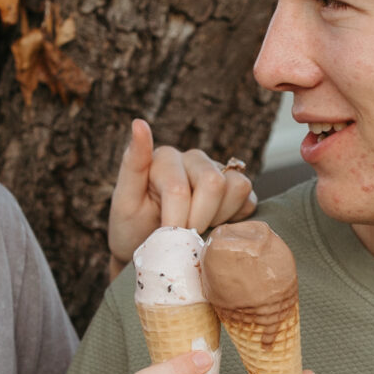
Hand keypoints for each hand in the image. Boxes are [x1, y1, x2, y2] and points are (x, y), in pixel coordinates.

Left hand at [107, 119, 256, 278]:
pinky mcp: (236, 189)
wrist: (153, 251)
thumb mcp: (124, 201)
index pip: (179, 189)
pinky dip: (234, 220)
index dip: (176, 221)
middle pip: (213, 183)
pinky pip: (249, 200)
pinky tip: (212, 226)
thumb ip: (132, 163)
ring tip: (196, 228)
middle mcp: (194, 158)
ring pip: (236, 188)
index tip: (167, 240)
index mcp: (166, 158)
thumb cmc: (133, 226)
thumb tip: (139, 123)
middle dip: (199, 219)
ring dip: (217, 218)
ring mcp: (218, 172)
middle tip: (183, 236)